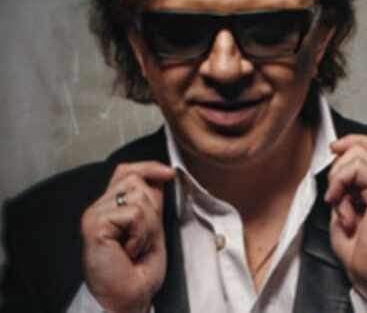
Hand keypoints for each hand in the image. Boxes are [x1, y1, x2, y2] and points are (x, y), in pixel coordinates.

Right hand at [81, 161, 175, 312]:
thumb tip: (160, 178)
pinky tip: (129, 252)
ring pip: (138, 197)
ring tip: (136, 246)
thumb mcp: (152, 230)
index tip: (170, 173)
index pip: (126, 171)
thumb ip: (152, 204)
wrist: (126, 300)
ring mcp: (94, 214)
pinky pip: (134, 214)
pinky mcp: (95, 224)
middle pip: (135, 180)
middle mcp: (99, 208)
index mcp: (111, 207)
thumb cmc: (137, 273)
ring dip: (148, 225)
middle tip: (144, 238)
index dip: (148, 167)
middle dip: (153, 208)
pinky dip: (141, 235)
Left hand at [325, 134, 366, 297]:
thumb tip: (333, 159)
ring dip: (337, 180)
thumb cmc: (358, 245)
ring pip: (356, 156)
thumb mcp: (342, 205)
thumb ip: (342, 182)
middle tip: (334, 194)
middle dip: (336, 166)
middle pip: (361, 147)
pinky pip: (357, 170)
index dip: (351, 141)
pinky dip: (341, 184)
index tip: (333, 150)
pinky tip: (343, 207)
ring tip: (340, 205)